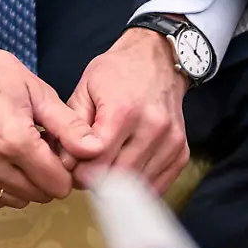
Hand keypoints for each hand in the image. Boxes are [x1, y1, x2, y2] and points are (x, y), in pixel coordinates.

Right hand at [0, 39, 91, 206]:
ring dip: (24, 183)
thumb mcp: (37, 93)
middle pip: (37, 194)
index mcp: (14, 140)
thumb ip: (68, 125)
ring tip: (22, 152)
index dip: (67, 171)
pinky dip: (2, 184)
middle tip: (44, 151)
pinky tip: (4, 160)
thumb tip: (94, 148)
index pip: (56, 184)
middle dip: (48, 177)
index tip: (65, 156)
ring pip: (13, 199)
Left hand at [63, 28, 189, 194]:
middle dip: (96, 181)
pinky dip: (140, 187)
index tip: (75, 164)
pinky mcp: (182, 150)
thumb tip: (65, 163)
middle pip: (118, 175)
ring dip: (118, 187)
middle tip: (87, 171)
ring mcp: (171, 140)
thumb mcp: (85, 89)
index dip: (80, 168)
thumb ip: (72, 127)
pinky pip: (159, 185)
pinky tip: (128, 174)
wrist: (159, 60)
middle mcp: (153, 126)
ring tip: (108, 168)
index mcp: (124, 110)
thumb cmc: (119, 72)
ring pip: (138, 185)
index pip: (97, 159)